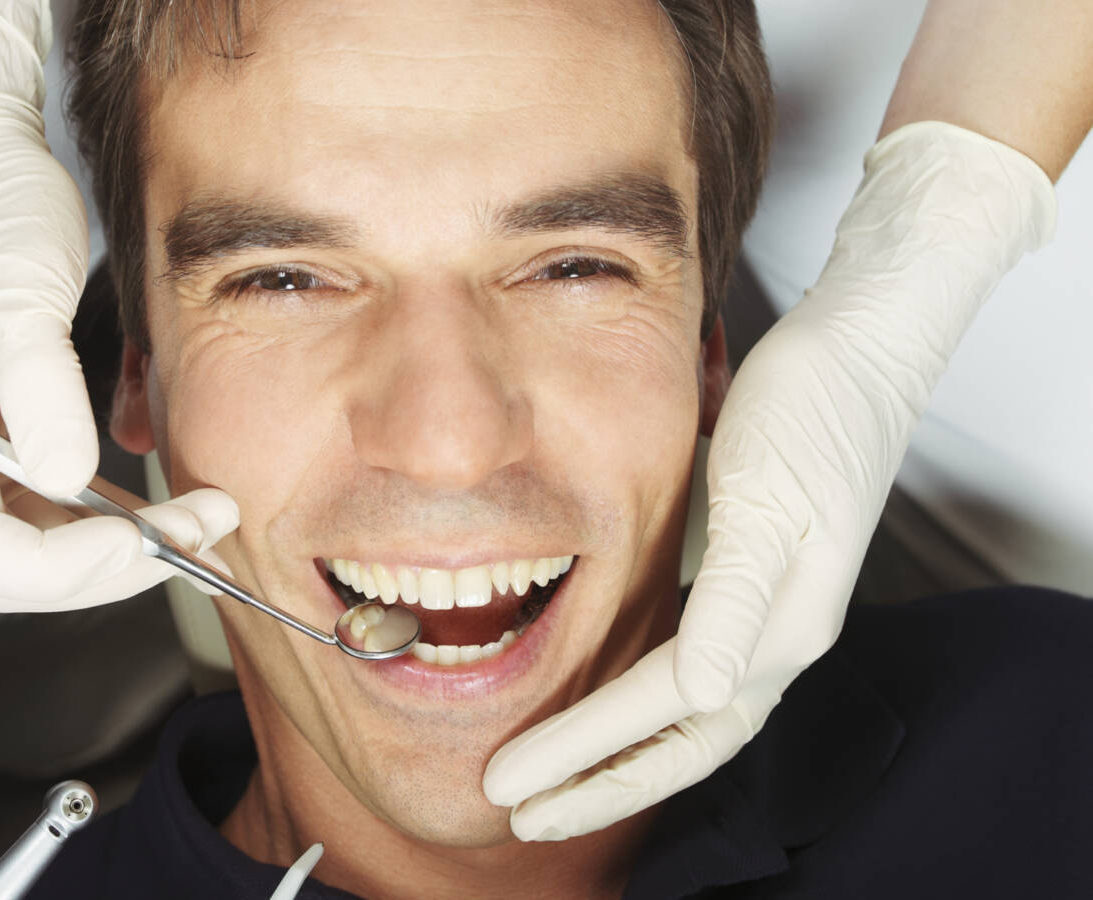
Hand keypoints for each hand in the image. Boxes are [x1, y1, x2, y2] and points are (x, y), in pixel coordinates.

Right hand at [0, 0, 236, 610]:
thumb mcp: (19, 299)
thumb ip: (42, 395)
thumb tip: (67, 482)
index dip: (56, 565)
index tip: (137, 538)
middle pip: (10, 565)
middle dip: (109, 562)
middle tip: (197, 531)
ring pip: (37, 546)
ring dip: (120, 548)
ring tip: (198, 522)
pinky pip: (50, 507)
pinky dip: (108, 520)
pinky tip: (162, 510)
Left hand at [483, 121, 1055, 839]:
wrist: (857, 349)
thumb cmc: (812, 409)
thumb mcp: (768, 496)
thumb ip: (737, 597)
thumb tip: (710, 693)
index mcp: (784, 626)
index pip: (665, 712)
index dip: (585, 753)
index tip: (512, 783)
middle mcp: (776, 636)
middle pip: (683, 743)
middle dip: (601, 786)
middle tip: (520, 814)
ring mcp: (764, 613)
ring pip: (684, 716)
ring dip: (616, 754)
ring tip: (550, 781)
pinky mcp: (745, 582)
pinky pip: (685, 667)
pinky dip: (637, 703)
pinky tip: (597, 702)